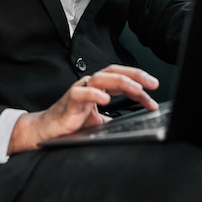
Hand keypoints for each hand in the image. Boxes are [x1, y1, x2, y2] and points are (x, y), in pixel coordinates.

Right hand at [8, 64, 159, 153]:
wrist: (47, 130)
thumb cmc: (71, 122)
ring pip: (101, 79)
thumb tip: (134, 121)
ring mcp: (79, 90)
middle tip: (153, 84)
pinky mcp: (69, 101)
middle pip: (114, 72)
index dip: (139, 84)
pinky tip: (106, 99)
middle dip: (135, 76)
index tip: (154, 93)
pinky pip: (81, 94)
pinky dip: (94, 94)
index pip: (121, 78)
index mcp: (98, 87)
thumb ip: (114, 118)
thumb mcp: (99, 121)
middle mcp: (90, 84)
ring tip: (137, 89)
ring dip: (121, 82)